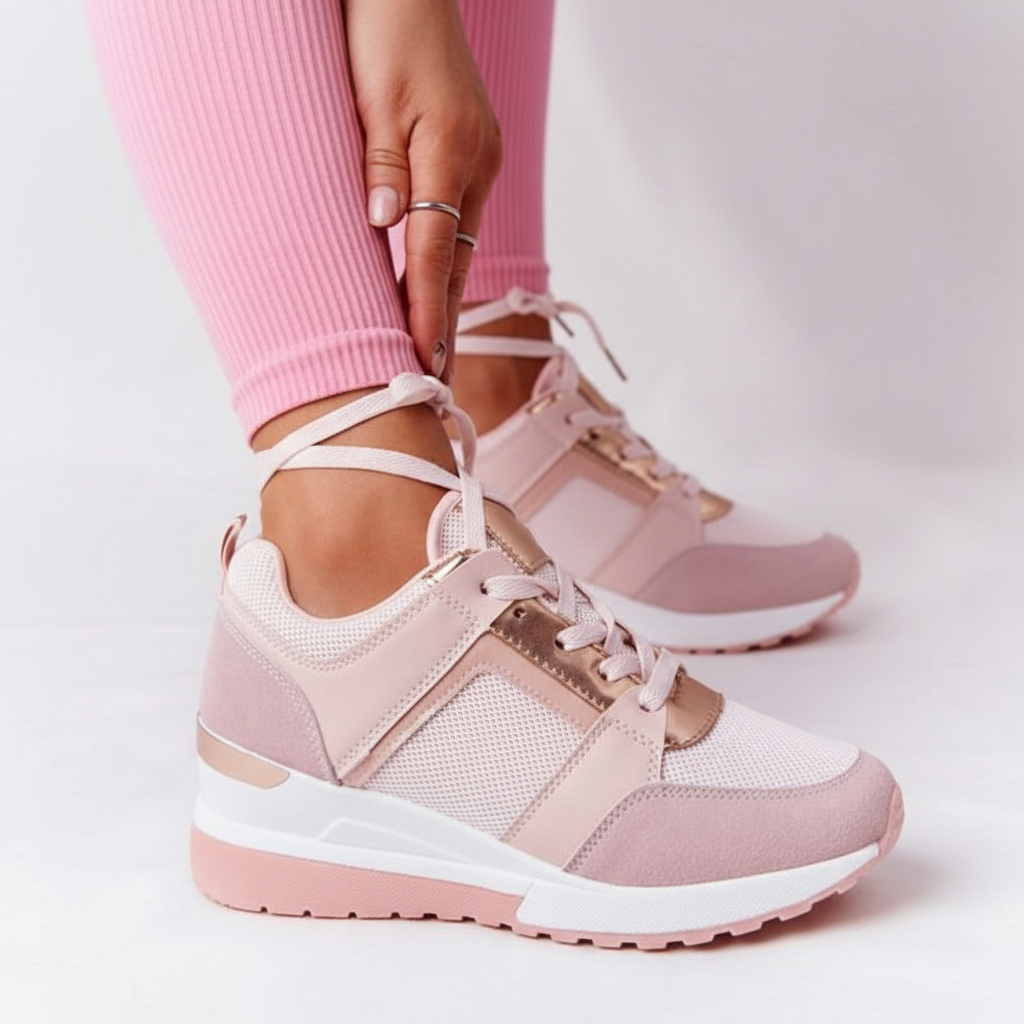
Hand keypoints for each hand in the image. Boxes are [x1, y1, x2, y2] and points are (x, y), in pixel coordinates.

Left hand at [343, 0, 501, 380]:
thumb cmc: (383, 27)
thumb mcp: (371, 92)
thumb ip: (381, 162)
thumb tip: (385, 227)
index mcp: (451, 152)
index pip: (433, 254)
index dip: (425, 313)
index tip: (420, 363)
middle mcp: (477, 163)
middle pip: (456, 262)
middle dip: (444, 323)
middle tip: (435, 379)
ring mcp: (480, 159)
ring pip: (459, 245)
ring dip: (443, 297)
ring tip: (432, 349)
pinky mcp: (472, 153)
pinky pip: (457, 220)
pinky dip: (443, 260)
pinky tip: (431, 285)